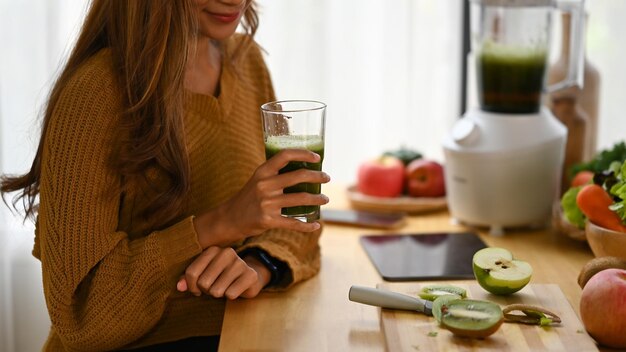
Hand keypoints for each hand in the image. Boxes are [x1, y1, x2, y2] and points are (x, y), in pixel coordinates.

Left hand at [177, 246, 269, 298]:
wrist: (247, 278)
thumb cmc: (220, 277)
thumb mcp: (203, 274)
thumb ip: (189, 279)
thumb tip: (179, 286)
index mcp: (213, 250)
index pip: (191, 273)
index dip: (191, 286)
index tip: (197, 289)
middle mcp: (227, 253)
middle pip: (203, 283)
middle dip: (207, 290)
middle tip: (214, 287)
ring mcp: (240, 263)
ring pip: (216, 290)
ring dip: (219, 294)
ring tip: (224, 287)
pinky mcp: (250, 275)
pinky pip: (230, 294)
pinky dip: (231, 296)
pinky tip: (235, 289)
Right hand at [194, 149, 329, 247]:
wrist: (230, 218)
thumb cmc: (249, 197)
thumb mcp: (257, 180)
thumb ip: (275, 174)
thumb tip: (304, 170)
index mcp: (262, 172)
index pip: (285, 156)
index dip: (303, 154)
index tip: (317, 157)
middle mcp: (264, 185)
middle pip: (298, 176)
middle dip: (317, 177)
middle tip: (326, 178)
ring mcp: (266, 203)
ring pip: (300, 199)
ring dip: (317, 199)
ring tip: (324, 199)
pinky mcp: (268, 220)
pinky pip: (293, 223)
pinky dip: (307, 226)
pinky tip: (315, 225)